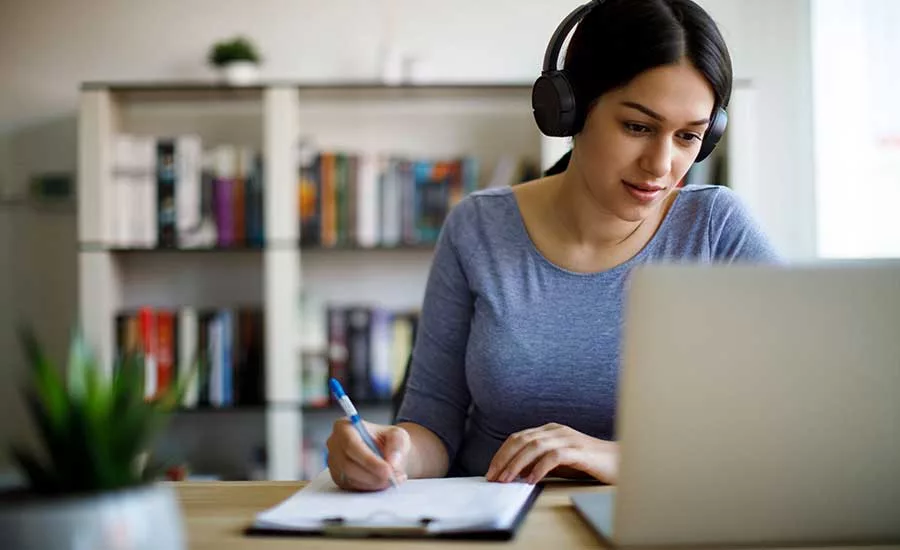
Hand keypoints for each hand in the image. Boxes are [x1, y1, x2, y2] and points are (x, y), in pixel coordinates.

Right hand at [326, 419, 410, 490]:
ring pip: (350, 478)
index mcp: (344, 427)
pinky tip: (383, 482)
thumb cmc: (385, 439)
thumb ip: (397, 445)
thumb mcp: (397, 434)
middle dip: (373, 474)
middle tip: (393, 478)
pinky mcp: (339, 478)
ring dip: (374, 482)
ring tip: (393, 479)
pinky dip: (370, 487)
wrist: (385, 451)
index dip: (369, 460)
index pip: (351, 444)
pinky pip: (352, 487)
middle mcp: (335, 444)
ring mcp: (335, 462)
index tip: (387, 469)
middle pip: (348, 464)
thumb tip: (392, 461)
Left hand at [485, 423, 617, 484]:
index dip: (501, 454)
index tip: (491, 471)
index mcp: (550, 430)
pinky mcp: (579, 452)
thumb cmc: (589, 463)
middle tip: (493, 477)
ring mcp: (568, 439)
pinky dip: (539, 468)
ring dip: (516, 464)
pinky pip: (553, 457)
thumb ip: (540, 462)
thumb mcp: (560, 461)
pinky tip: (531, 480)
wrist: (621, 462)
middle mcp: (557, 431)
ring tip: (506, 480)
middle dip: (504, 459)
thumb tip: (515, 473)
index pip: (518, 437)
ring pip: (534, 447)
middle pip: (522, 440)